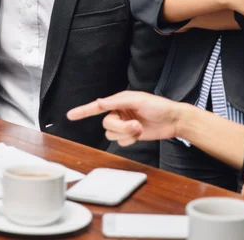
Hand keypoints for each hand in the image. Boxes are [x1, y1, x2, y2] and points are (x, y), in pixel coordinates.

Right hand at [67, 91, 181, 146]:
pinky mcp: (130, 135)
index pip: (97, 106)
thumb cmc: (158, 106)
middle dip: (121, 127)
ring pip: (112, 135)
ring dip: (126, 134)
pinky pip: (121, 142)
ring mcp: (124, 125)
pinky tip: (140, 134)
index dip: (83, 111)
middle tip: (135, 125)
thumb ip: (117, 101)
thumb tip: (100, 102)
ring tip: (139, 128)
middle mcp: (119, 113)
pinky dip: (130, 140)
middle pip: (106, 124)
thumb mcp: (138, 100)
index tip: (70, 115)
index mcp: (118, 101)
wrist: (173, 120)